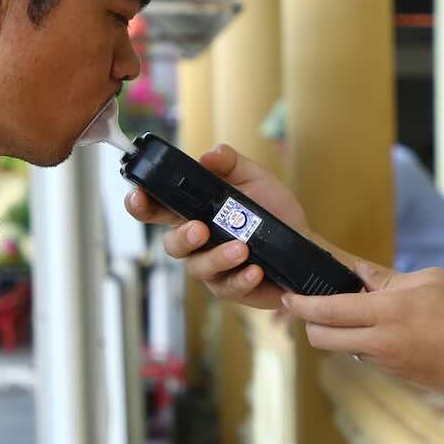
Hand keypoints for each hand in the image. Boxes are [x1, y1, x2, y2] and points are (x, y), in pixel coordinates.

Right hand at [122, 143, 314, 310]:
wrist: (305, 241)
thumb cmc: (273, 209)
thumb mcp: (254, 177)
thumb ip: (230, 163)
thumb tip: (209, 155)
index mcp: (194, 211)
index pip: (157, 209)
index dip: (141, 204)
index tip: (138, 197)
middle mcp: (197, 242)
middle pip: (171, 244)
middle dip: (182, 237)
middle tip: (200, 229)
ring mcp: (212, 267)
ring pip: (198, 268)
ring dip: (218, 258)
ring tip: (242, 249)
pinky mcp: (232, 288)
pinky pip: (229, 287)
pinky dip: (241, 278)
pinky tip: (255, 269)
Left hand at [282, 263, 443, 410]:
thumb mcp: (432, 281)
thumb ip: (387, 280)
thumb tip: (356, 275)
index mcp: (389, 314)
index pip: (326, 312)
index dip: (300, 304)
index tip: (288, 295)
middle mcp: (383, 346)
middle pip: (323, 339)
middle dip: (314, 322)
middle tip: (319, 302)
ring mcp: (393, 366)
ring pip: (347, 350)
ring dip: (344, 332)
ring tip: (361, 308)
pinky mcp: (405, 378)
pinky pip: (372, 358)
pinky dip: (368, 342)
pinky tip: (389, 326)